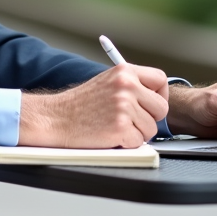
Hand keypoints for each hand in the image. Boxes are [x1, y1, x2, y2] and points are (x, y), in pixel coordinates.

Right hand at [19, 64, 169, 148]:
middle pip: (161, 108)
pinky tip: (110, 135)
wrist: (55, 118)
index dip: (160, 95)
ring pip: (151, 129)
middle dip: (150, 118)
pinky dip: (126, 143)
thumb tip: (154, 97)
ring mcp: (124, 106)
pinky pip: (138, 142)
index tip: (152, 104)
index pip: (160, 79)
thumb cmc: (79, 104)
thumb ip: (130, 85)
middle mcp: (126, 86)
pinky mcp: (120, 127)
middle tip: (132, 121)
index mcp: (124, 71)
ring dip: (136, 133)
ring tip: (115, 127)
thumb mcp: (106, 82)